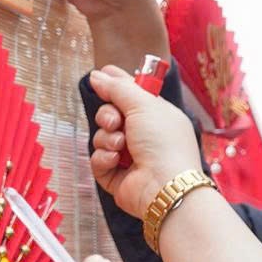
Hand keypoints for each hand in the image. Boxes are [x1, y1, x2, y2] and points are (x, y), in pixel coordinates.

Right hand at [88, 66, 207, 219]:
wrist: (164, 185)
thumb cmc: (163, 143)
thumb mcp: (143, 105)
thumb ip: (118, 87)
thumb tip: (97, 75)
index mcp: (157, 116)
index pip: (132, 95)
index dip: (116, 85)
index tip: (99, 75)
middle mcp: (144, 135)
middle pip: (111, 115)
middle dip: (107, 116)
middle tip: (115, 122)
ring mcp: (129, 157)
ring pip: (102, 137)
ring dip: (107, 138)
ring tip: (120, 145)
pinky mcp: (116, 176)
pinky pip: (98, 159)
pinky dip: (104, 158)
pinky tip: (114, 160)